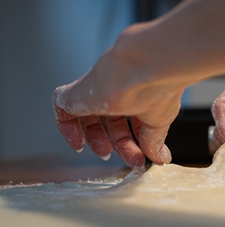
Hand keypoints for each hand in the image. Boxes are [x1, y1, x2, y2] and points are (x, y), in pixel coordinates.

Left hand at [53, 33, 184, 168]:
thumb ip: (154, 140)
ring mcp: (96, 89)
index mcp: (135, 94)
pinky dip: (67, 128)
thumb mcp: (159, 120)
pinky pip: (63, 108)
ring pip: (89, 117)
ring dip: (97, 140)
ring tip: (105, 154)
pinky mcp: (78, 91)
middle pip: (110, 121)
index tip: (140, 156)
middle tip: (130, 158)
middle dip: (120, 144)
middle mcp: (115, 90)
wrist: (145, 67)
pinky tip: (78, 143)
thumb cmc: (156, 85)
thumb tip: (159, 156)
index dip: (134, 140)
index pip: (130, 120)